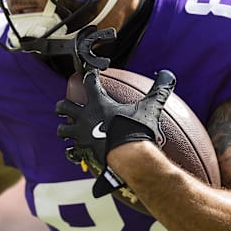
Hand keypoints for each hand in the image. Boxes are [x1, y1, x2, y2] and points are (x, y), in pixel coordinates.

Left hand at [56, 69, 175, 196]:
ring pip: (63, 130)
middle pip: (64, 106)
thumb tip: (168, 75)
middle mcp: (85, 117)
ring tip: (67, 128)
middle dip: (63, 104)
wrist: (129, 157)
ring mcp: (82, 135)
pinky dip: (72, 152)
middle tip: (66, 104)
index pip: (89, 82)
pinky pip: (71, 152)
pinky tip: (74, 152)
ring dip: (64, 128)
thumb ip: (158, 90)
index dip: (90, 75)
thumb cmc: (136, 130)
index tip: (91, 73)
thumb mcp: (149, 108)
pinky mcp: (83, 151)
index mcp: (98, 104)